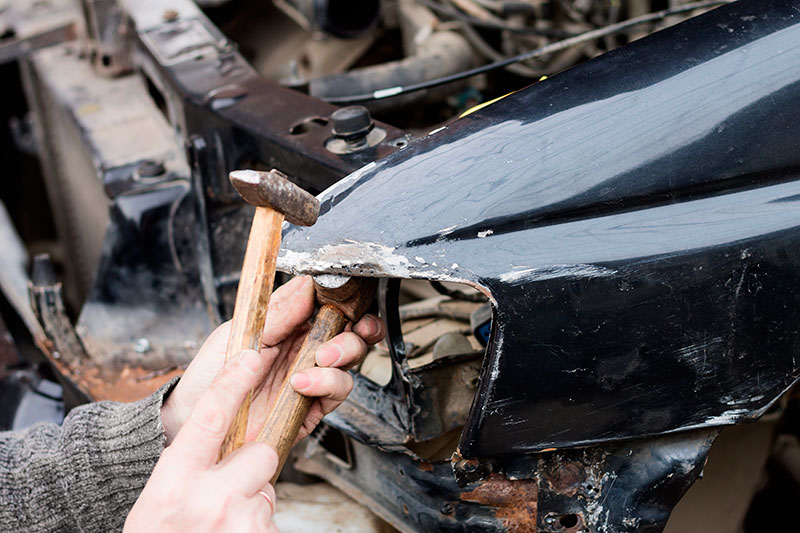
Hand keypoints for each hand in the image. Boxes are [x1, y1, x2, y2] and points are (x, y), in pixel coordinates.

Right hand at [125, 349, 279, 531]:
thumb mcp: (160, 500)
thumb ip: (190, 467)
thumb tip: (224, 440)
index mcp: (175, 481)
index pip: (209, 417)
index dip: (233, 382)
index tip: (253, 355)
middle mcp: (209, 499)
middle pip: (262, 453)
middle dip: (254, 467)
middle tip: (228, 493)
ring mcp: (238, 522)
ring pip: (268, 490)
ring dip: (253, 504)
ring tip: (222, 526)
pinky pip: (272, 519)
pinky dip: (258, 528)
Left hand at [161, 275, 384, 443]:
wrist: (194, 419)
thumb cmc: (209, 375)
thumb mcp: (240, 332)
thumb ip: (277, 312)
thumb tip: (307, 286)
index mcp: (289, 324)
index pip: (328, 304)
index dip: (344, 299)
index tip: (343, 297)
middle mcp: (304, 348)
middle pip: (351, 330)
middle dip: (360, 326)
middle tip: (349, 326)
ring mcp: (311, 376)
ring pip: (351, 359)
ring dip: (343, 353)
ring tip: (319, 359)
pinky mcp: (312, 406)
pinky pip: (338, 391)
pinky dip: (327, 383)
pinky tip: (303, 383)